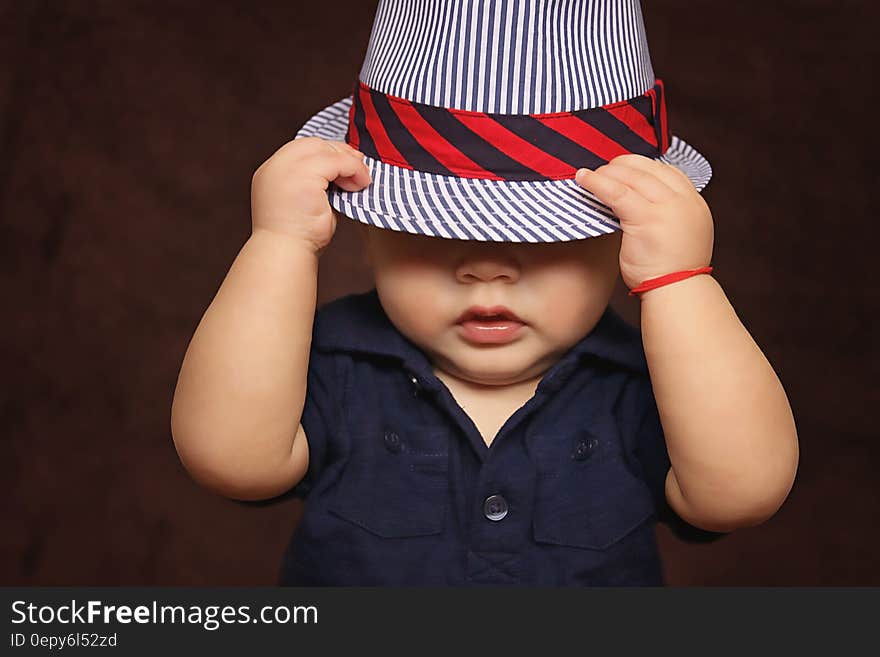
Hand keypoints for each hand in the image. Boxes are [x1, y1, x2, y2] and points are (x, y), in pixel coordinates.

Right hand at [250, 136, 371, 253]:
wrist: (285, 254)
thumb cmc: (298, 237)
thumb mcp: (305, 202)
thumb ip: (317, 184)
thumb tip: (344, 173)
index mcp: (272, 172)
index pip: (302, 149)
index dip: (327, 153)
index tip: (347, 164)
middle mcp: (275, 166)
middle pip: (313, 144)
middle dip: (339, 153)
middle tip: (360, 167)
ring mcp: (287, 169)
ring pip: (327, 150)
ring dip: (349, 163)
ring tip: (361, 181)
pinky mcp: (303, 177)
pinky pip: (337, 162)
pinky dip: (353, 170)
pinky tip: (360, 185)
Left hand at [574, 154, 713, 290]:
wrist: (676, 292)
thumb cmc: (670, 271)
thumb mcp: (677, 233)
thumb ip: (664, 213)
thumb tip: (637, 200)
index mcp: (694, 203)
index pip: (667, 171)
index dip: (641, 165)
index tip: (622, 167)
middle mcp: (683, 201)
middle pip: (648, 169)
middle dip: (621, 166)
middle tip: (602, 169)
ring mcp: (667, 208)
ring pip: (631, 178)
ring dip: (607, 172)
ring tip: (588, 174)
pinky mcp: (647, 219)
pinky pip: (616, 192)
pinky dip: (597, 183)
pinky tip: (583, 179)